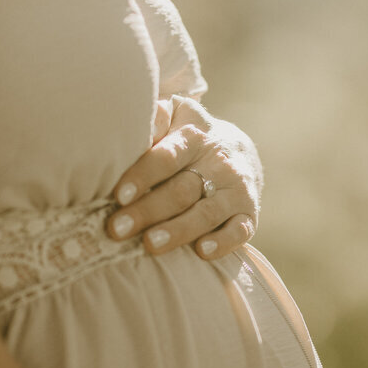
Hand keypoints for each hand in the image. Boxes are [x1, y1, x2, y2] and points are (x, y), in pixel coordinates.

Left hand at [105, 95, 263, 260]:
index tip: (118, 195)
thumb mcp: (176, 115)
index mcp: (194, 138)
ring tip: (150, 245)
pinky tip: (202, 252)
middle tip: (117, 229)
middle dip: (149, 211)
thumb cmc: (190, 137)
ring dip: (178, 231)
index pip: (167, 157)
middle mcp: (219, 165)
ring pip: (206, 213)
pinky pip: (240, 231)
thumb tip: (138, 124)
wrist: (239, 151)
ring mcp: (236, 191)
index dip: (143, 176)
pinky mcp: (250, 215)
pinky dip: (223, 243)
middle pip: (182, 190)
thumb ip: (156, 117)